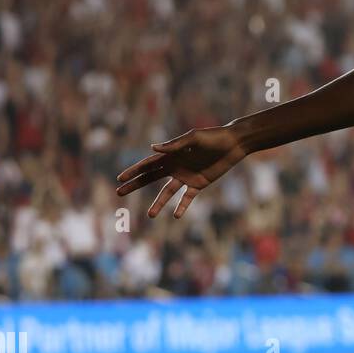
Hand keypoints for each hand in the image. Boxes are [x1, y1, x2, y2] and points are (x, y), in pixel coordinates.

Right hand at [116, 125, 248, 218]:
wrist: (234, 144)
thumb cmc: (214, 137)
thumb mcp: (194, 138)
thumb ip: (175, 145)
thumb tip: (153, 149)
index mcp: (171, 154)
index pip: (148, 164)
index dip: (133, 171)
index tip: (120, 179)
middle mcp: (175, 166)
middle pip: (151, 178)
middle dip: (135, 185)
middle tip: (119, 193)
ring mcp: (186, 176)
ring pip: (168, 192)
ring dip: (159, 203)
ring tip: (150, 215)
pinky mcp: (199, 184)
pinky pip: (188, 197)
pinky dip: (182, 206)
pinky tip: (177, 215)